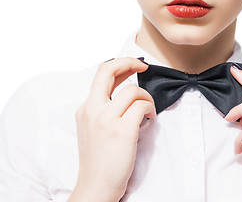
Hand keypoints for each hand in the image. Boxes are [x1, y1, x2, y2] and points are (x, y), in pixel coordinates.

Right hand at [68, 57, 155, 201]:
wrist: (96, 186)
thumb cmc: (99, 160)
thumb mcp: (93, 129)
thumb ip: (104, 109)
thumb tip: (126, 92)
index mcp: (86, 108)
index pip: (101, 74)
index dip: (120, 64)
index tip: (135, 65)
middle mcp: (93, 110)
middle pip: (108, 70)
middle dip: (129, 62)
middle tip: (144, 66)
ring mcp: (106, 119)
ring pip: (132, 90)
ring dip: (146, 96)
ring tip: (148, 110)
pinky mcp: (121, 131)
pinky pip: (141, 106)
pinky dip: (150, 108)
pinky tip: (149, 118)